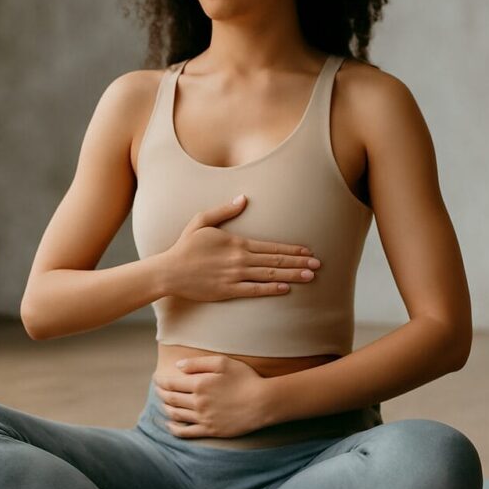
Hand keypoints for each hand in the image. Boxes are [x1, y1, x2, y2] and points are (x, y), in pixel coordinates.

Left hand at [152, 355, 271, 437]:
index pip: (172, 383)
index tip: (157, 378)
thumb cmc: (245, 378)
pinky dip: (174, 429)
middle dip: (161, 393)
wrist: (262, 402)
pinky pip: (186, 432)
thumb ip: (198, 363)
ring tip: (163, 403)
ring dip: (165, 408)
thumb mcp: (223, 363)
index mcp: (199, 384)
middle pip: (171, 399)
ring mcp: (203, 418)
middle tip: (157, 389)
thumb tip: (178, 366)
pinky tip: (170, 425)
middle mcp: (198, 402)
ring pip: (176, 414)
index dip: (161, 381)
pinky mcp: (210, 430)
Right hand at [162, 194, 320, 301]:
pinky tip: (286, 288)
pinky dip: (271, 289)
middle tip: (318, 265)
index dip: (292, 249)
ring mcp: (235, 276)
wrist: (169, 271)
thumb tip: (244, 198)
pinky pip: (255, 290)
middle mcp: (240, 259)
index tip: (308, 251)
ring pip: (269, 275)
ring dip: (292, 275)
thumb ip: (225, 210)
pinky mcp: (228, 291)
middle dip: (299, 262)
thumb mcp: (202, 221)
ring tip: (310, 276)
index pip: (271, 246)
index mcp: (236, 242)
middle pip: (275, 260)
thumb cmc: (185, 246)